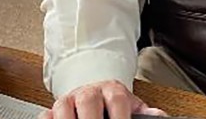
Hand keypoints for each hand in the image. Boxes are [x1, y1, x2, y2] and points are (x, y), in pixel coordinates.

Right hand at [40, 80, 167, 118]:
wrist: (94, 93)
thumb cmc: (113, 104)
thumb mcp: (131, 106)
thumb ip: (145, 112)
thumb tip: (159, 116)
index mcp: (112, 90)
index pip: (118, 100)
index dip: (120, 118)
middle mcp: (89, 92)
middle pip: (89, 101)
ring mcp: (69, 100)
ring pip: (64, 107)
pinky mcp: (53, 109)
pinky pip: (46, 114)